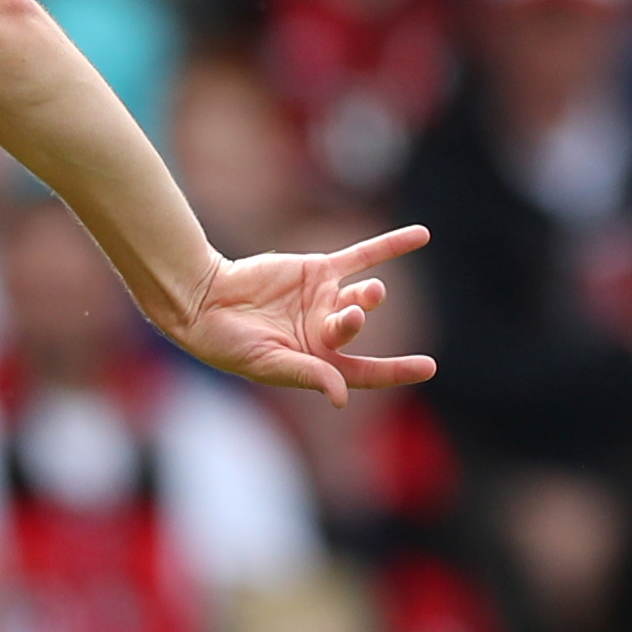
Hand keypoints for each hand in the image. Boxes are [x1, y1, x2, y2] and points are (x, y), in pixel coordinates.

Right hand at [171, 223, 434, 402]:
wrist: (202, 301)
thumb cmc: (228, 344)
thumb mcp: (268, 364)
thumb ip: (308, 374)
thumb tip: (343, 397)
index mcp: (315, 362)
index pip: (364, 371)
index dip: (396, 371)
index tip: (428, 366)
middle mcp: (324, 331)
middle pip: (356, 327)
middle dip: (356, 322)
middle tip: (346, 316)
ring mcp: (323, 298)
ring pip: (361, 294)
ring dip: (369, 295)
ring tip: (368, 293)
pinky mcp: (317, 269)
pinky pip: (362, 256)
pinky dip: (391, 246)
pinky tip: (423, 234)